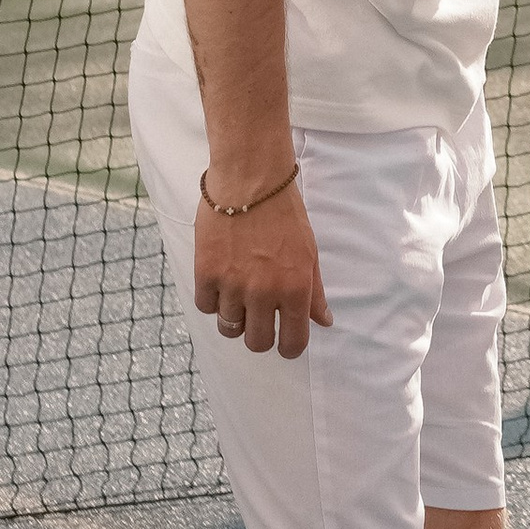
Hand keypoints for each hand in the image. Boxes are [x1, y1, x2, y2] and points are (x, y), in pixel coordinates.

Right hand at [194, 176, 334, 359]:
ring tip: (239, 295)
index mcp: (296, 288)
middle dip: (260, 335)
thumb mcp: (309, 253)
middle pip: (257, 342)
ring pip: (229, 328)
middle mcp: (264, 292)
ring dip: (235, 317)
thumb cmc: (284, 214)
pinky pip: (206, 306)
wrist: (250, 180)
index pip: (292, 343)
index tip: (284, 341)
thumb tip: (324, 322)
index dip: (288, 347)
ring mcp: (233, 285)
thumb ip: (314, 292)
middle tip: (259, 318)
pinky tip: (221, 280)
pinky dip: (212, 299)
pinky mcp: (206, 274)